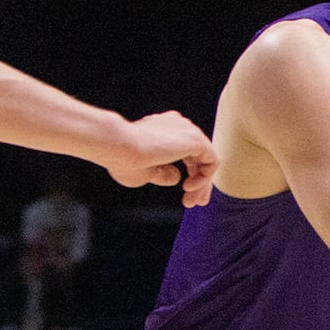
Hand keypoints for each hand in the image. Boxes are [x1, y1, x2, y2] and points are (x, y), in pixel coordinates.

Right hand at [102, 111, 217, 206]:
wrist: (118, 147)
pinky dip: (204, 178)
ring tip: (190, 202)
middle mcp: (177, 126)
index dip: (190, 176)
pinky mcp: (195, 138)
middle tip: (193, 203)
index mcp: (164, 129)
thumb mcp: (145, 172)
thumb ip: (163, 173)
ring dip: (201, 184)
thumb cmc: (122, 159)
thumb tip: (177, 178)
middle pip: (197, 158)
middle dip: (198, 183)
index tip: (186, 196)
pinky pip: (211, 161)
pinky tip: (189, 188)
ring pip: (205, 161)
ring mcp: (187, 130)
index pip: (186, 154)